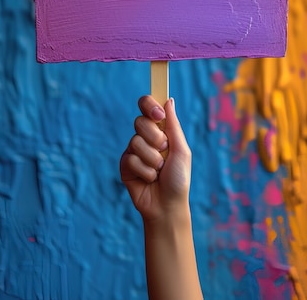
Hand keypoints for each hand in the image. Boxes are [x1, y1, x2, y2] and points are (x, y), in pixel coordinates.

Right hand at [120, 96, 191, 222]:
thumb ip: (173, 125)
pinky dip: (144, 170)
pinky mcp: (125, 165)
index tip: (158, 115)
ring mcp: (134, 151)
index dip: (149, 105)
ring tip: (159, 170)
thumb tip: (169, 100)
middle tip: (164, 150)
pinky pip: (130, 158)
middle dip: (155, 138)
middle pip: (140, 122)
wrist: (168, 205)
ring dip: (152, 159)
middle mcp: (145, 137)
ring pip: (136, 142)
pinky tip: (149, 179)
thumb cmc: (178, 178)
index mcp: (160, 130)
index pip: (147, 107)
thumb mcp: (181, 150)